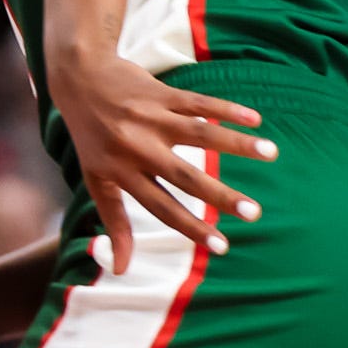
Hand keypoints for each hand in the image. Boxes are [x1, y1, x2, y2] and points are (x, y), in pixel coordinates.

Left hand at [48, 49, 272, 272]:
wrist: (76, 77)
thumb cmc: (90, 136)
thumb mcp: (95, 179)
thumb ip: (113, 221)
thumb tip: (119, 270)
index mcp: (121, 171)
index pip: (160, 206)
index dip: (190, 228)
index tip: (223, 247)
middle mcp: (136, 146)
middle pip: (183, 174)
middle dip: (219, 194)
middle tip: (254, 212)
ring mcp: (149, 118)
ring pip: (197, 132)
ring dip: (236, 142)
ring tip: (271, 153)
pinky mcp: (160, 93)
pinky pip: (197, 101)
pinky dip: (227, 109)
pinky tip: (255, 120)